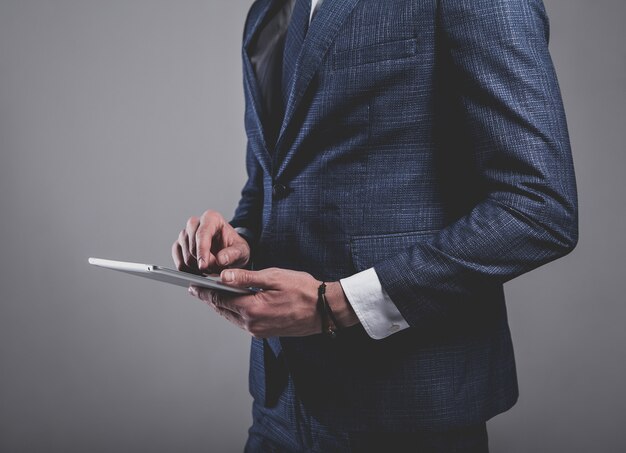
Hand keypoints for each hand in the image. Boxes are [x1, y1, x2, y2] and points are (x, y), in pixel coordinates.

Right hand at [172, 210, 249, 273]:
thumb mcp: (241, 251)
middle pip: (191, 246)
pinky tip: (200, 272)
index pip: (202, 234)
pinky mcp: (178, 247)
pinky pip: (179, 263)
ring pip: (185, 257)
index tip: (204, 265)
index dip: (202, 251)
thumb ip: (233, 254)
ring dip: (197, 269)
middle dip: (202, 262)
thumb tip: (220, 259)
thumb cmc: (235, 249)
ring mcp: (184, 235)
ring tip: (211, 269)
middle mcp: (195, 224)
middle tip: (215, 269)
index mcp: (211, 218)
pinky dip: (189, 272)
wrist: (229, 254)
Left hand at [188, 268, 359, 337]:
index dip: (203, 291)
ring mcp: (258, 330)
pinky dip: (234, 311)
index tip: (191, 285)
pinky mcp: (264, 332)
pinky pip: (242, 321)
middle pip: (222, 309)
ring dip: (221, 305)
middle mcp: (252, 324)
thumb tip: (222, 276)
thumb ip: (245, 277)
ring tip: (210, 293)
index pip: (219, 298)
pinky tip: (232, 302)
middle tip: (195, 288)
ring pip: (231, 316)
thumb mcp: (274, 277)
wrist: (325, 310)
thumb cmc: (303, 289)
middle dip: (209, 298)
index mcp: (252, 308)